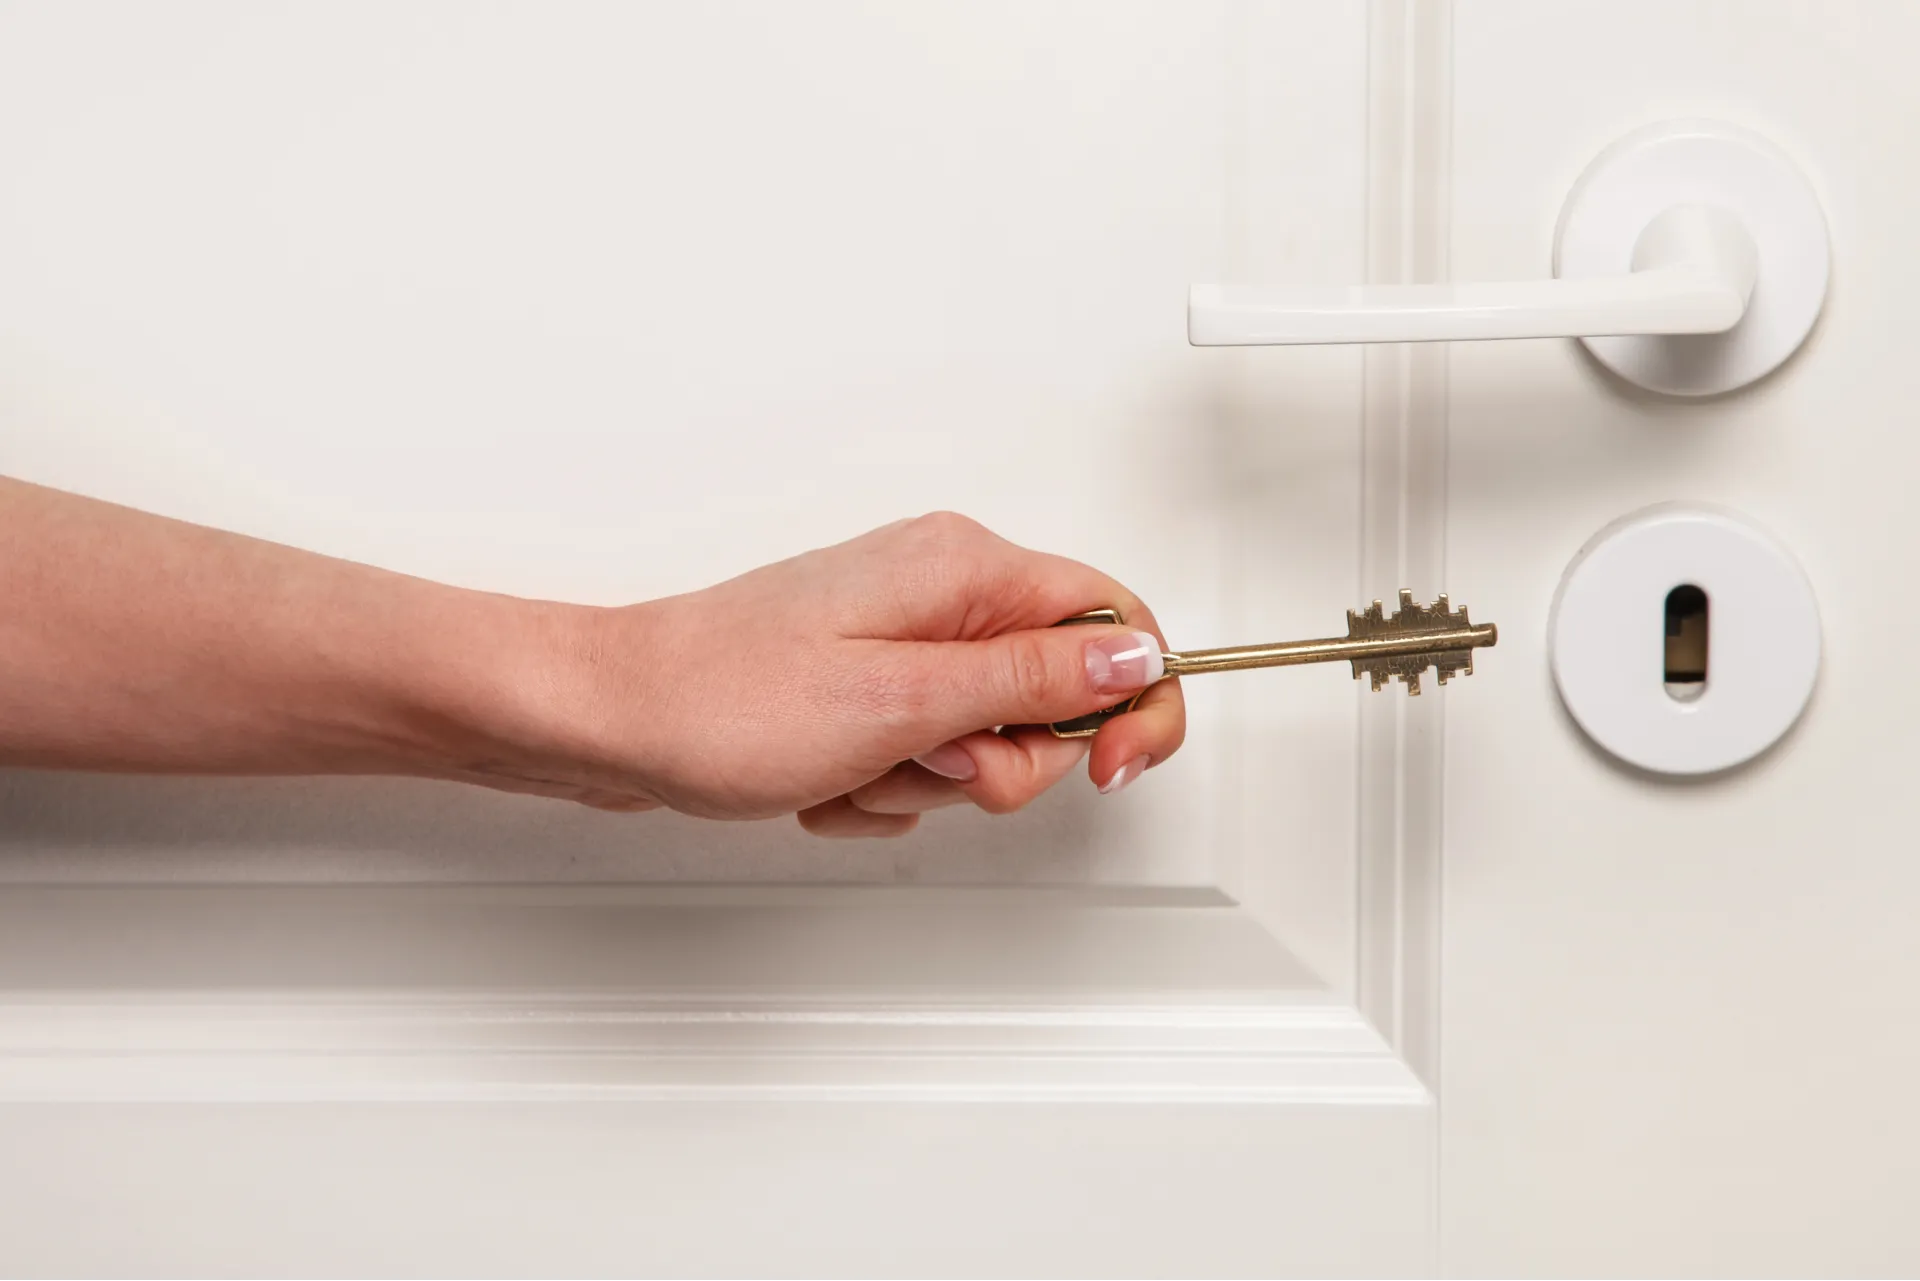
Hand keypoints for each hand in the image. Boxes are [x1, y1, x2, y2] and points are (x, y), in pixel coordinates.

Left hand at [492, 513, 1186, 835]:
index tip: (1104, 767)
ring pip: (987, 742)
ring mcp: (904, 642)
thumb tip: (1134, 656)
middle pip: (1053, 697)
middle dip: (999, 760)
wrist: (611, 720)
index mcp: (963, 569)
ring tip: (855, 764)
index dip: (1131, 701)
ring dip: (928, 782)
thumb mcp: (903, 699)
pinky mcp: (870, 686)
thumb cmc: (723, 699)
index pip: (1114, 620)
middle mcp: (941, 594)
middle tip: (930, 761)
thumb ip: (1032, 678)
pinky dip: (883, 787)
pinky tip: (827, 778)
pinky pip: (924, 759)